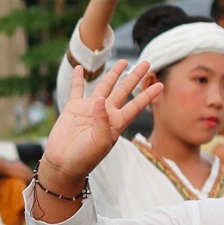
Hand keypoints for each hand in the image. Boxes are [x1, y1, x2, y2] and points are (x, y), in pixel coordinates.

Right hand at [40, 59, 159, 185]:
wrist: (63, 163)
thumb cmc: (85, 157)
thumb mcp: (100, 142)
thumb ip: (102, 121)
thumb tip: (100, 100)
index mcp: (117, 122)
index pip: (136, 105)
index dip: (148, 95)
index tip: (160, 84)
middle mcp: (106, 112)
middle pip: (124, 90)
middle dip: (135, 76)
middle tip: (147, 62)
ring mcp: (89, 108)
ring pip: (104, 86)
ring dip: (113, 74)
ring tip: (122, 61)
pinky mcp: (73, 108)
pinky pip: (76, 89)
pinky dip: (77, 78)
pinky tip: (79, 68)